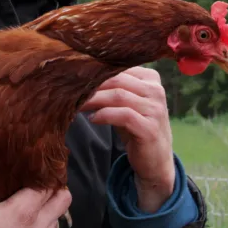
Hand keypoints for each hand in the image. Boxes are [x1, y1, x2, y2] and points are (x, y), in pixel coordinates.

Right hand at [0, 143, 71, 227]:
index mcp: (23, 214)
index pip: (49, 184)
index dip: (47, 169)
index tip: (40, 155)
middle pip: (61, 200)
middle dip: (54, 185)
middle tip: (38, 172)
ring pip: (55, 219)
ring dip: (48, 206)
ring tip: (31, 193)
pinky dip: (41, 225)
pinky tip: (22, 220)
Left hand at [80, 66, 175, 212]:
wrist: (155, 159)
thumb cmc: (136, 126)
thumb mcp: (126, 103)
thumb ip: (112, 88)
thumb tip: (81, 78)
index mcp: (151, 78)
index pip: (120, 68)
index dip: (97, 72)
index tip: (76, 78)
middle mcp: (156, 90)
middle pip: (117, 80)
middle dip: (92, 85)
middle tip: (71, 91)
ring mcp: (155, 109)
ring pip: (119, 96)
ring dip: (94, 100)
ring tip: (78, 105)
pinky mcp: (150, 128)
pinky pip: (123, 115)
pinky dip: (104, 115)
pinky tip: (93, 119)